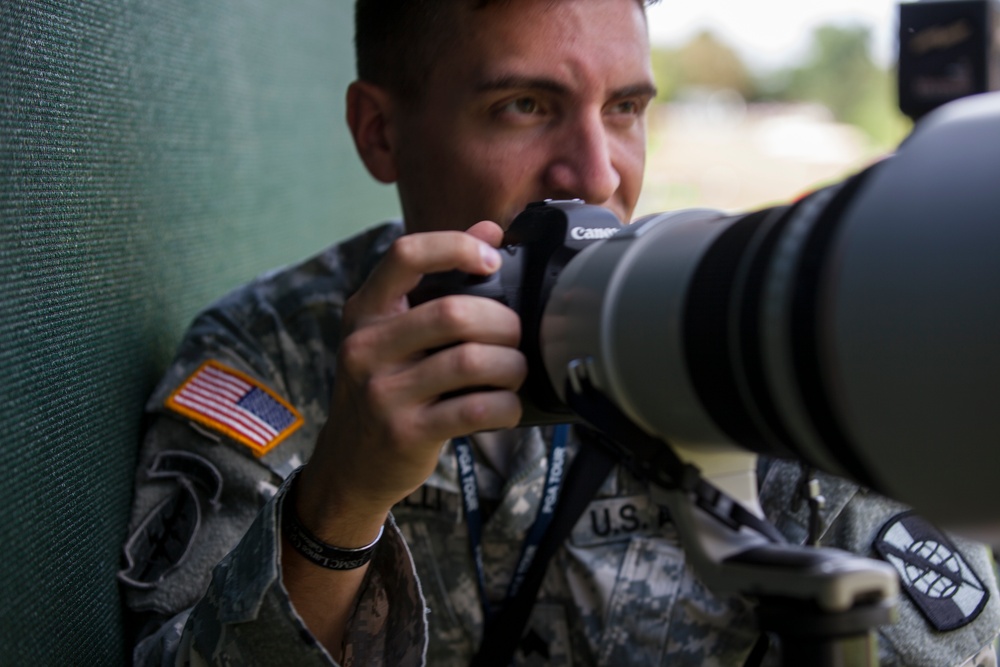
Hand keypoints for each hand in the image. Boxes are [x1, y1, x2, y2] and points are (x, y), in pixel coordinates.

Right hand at [297, 221, 526, 543]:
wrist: (348, 466)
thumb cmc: (382, 389)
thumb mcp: (390, 334)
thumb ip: (436, 281)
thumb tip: (490, 229)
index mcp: (364, 312)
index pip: (406, 255)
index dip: (456, 246)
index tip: (492, 260)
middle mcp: (365, 348)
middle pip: (454, 313)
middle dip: (503, 322)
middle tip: (516, 335)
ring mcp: (382, 393)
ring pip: (471, 362)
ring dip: (511, 365)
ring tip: (516, 370)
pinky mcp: (405, 434)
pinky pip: (475, 410)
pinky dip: (505, 405)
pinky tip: (507, 405)